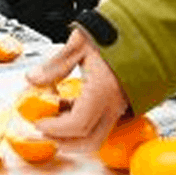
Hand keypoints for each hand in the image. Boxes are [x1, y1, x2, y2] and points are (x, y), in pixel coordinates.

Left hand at [25, 28, 129, 152]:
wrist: (142, 31)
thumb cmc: (115, 33)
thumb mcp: (79, 43)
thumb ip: (55, 65)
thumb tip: (33, 78)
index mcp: (103, 90)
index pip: (76, 125)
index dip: (54, 129)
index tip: (38, 122)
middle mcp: (114, 104)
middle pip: (89, 142)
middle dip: (64, 142)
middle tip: (44, 130)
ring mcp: (119, 106)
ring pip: (96, 136)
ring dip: (73, 135)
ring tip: (53, 117)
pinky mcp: (120, 105)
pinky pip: (101, 124)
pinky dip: (82, 124)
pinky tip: (68, 106)